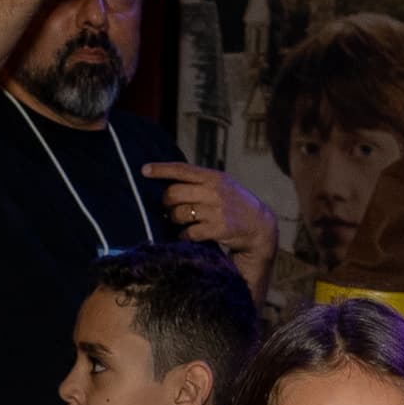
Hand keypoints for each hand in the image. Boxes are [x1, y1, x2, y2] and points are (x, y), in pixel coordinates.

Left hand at [144, 163, 280, 295]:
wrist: (260, 225)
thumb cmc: (235, 204)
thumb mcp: (223, 185)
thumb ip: (200, 182)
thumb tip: (169, 183)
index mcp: (214, 177)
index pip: (182, 169)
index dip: (161, 169)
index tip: (144, 170)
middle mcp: (214, 192)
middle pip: (174, 194)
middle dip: (166, 202)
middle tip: (168, 208)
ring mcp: (215, 211)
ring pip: (179, 214)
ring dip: (174, 220)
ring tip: (180, 221)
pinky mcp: (217, 229)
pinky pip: (188, 232)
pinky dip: (184, 235)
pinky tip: (189, 235)